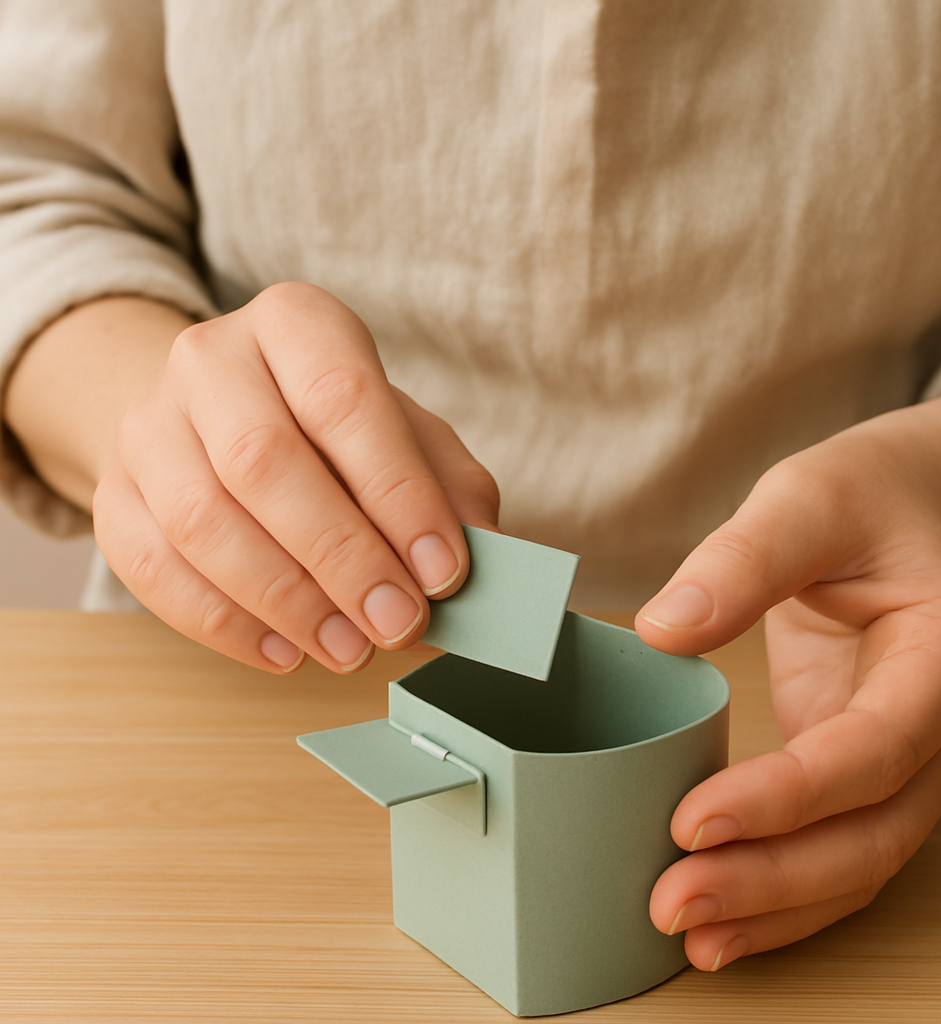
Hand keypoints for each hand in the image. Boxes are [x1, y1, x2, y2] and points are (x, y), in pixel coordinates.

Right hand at [92, 283, 498, 673]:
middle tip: (398, 622)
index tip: (444, 571)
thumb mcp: (406, 435)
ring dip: (287, 602)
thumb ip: (449, 489)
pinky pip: (155, 571)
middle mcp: (210, 360)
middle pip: (264, 461)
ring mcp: (148, 426)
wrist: (219, 414)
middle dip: (341, 556)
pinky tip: (287, 652)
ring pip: (203, 523)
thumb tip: (486, 563)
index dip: (397, 492)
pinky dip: (226, 625)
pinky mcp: (115, 493)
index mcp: (296, 324)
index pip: (344, 399)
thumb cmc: (332, 430)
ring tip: (350, 649)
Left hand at [637, 388, 940, 970]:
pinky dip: (784, 892)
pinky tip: (723, 918)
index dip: (789, 797)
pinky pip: (837, 848)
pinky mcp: (865, 769)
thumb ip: (741, 559)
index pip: (876, 749)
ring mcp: (912, 757)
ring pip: (859, 861)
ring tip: (687, 931)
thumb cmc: (867, 499)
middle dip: (773, 879)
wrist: (911, 509)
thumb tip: (663, 629)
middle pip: (873, 833)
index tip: (694, 820)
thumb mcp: (806, 499)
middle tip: (673, 900)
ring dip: (775, 906)